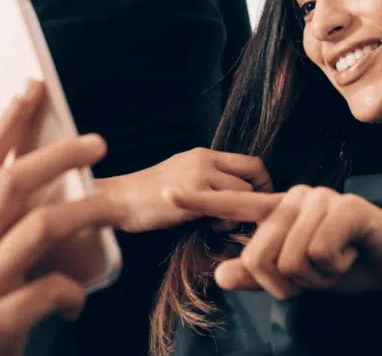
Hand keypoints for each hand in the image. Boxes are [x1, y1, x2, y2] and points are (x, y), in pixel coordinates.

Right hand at [0, 81, 127, 355]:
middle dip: (57, 155)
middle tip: (99, 142)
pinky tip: (78, 298)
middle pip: (10, 185)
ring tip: (113, 209)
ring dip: (85, 212)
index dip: (6, 123)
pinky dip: (72, 290)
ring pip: (37, 228)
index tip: (34, 89)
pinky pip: (47, 288)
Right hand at [98, 147, 272, 232]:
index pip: (248, 160)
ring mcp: (200, 175)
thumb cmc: (148, 194)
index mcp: (204, 154)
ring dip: (241, 210)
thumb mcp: (181, 174)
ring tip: (224, 222)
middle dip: (261, 192)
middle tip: (256, 212)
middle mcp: (205, 159)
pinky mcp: (193, 196)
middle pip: (254, 170)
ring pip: (243, 191)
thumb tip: (231, 193)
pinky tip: (214, 227)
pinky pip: (225, 208)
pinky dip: (227, 221)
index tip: (259, 197)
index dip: (261, 179)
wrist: (120, 199)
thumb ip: (206, 177)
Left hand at [166, 185, 381, 299]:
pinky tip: (350, 255)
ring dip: (315, 277)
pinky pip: (319, 252)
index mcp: (279, 210)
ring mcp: (321, 199)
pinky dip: (335, 267)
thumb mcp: (296, 278)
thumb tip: (219, 275)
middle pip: (258, 254)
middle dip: (285, 283)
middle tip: (315, 276)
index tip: (167, 192)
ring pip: (289, 257)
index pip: (233, 205)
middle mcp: (296, 197)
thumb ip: (258, 276)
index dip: (200, 201)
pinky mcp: (347, 208)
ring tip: (336, 262)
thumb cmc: (342, 265)